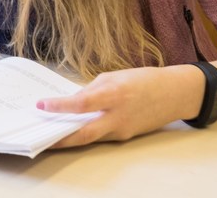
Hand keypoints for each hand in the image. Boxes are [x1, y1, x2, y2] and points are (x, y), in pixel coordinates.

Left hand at [38, 64, 201, 148]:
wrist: (176, 94)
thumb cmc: (144, 80)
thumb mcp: (114, 77)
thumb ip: (92, 90)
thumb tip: (72, 103)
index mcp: (115, 95)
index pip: (82, 104)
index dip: (60, 106)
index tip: (41, 105)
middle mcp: (118, 116)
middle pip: (84, 134)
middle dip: (60, 138)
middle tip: (40, 137)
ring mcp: (123, 129)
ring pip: (91, 138)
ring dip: (70, 138)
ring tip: (48, 135)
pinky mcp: (126, 136)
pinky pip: (101, 136)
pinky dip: (84, 134)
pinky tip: (71, 131)